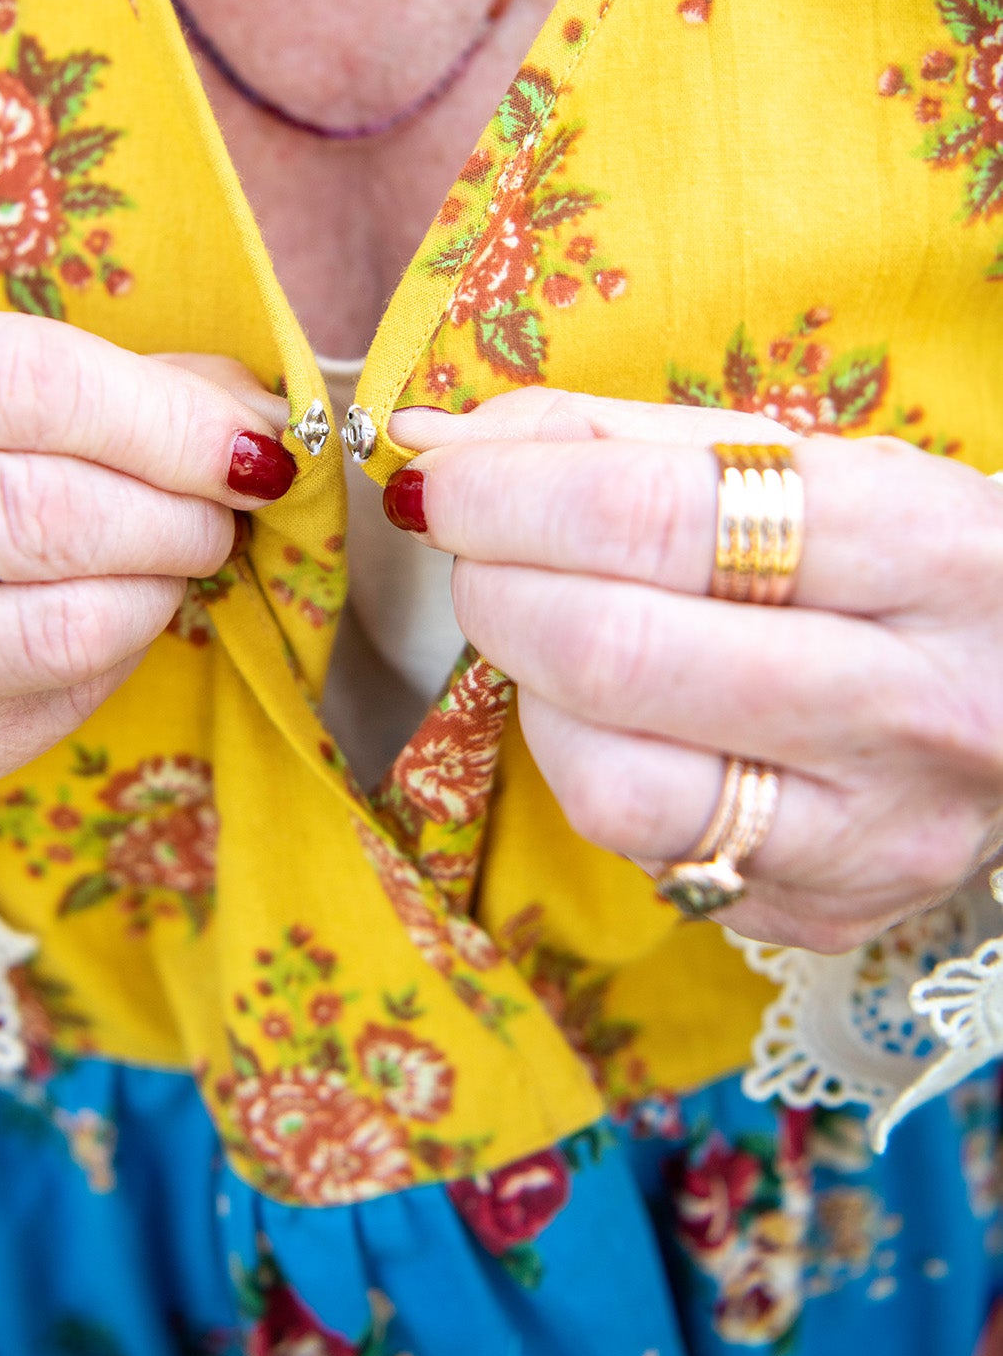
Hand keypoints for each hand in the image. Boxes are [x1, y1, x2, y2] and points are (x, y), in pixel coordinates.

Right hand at [0, 293, 292, 811]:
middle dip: (173, 514)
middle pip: (36, 514)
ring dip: (153, 596)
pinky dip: (105, 671)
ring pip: (44, 634)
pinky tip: (109, 626)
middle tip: (221, 511)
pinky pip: (29, 718)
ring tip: (174, 563)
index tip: (252, 444)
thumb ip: (101, 377)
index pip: (20, 386)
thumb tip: (259, 419)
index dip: (163, 422)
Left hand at [387, 390, 1002, 953]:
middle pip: (614, 656)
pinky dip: (596, 769)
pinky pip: (647, 854)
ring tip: (564, 637)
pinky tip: (634, 719)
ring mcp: (874, 833)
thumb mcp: (801, 463)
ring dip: (533, 695)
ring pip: (612, 787)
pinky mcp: (828, 914)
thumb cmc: (907, 559)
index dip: (507, 494)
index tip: (439, 478)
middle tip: (479, 553)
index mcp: (923, 548)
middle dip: (495, 589)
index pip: (657, 517)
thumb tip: (433, 441)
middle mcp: (912, 705)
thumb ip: (612, 441)